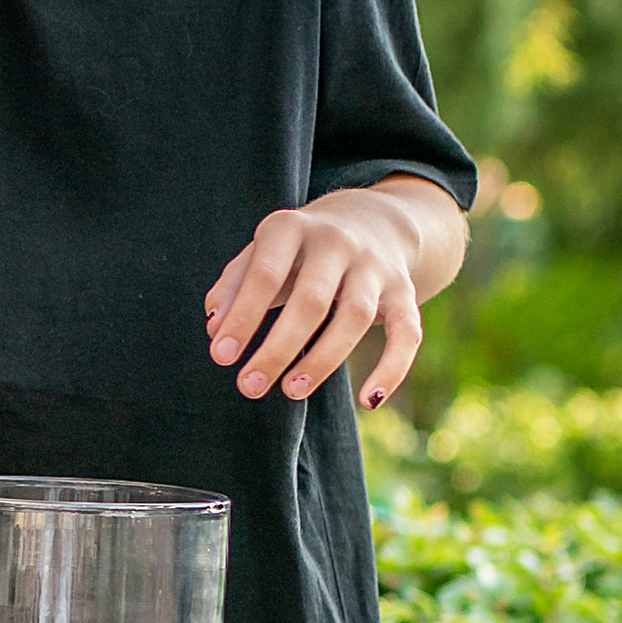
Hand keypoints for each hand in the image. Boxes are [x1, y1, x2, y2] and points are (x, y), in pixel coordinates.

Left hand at [204, 187, 427, 407]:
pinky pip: (407, 332)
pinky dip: (393, 368)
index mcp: (292, 228)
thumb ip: (233, 287)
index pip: (265, 274)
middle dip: (278, 348)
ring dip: (323, 360)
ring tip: (291, 391)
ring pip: (355, 316)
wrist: (371, 220)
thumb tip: (215, 329)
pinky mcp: (404, 291)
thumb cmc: (297, 251)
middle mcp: (337, 242)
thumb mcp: (260, 254)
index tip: (221, 357)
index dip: (243, 317)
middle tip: (249, 386)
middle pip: (310, 300)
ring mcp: (375, 266)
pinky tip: (369, 401)